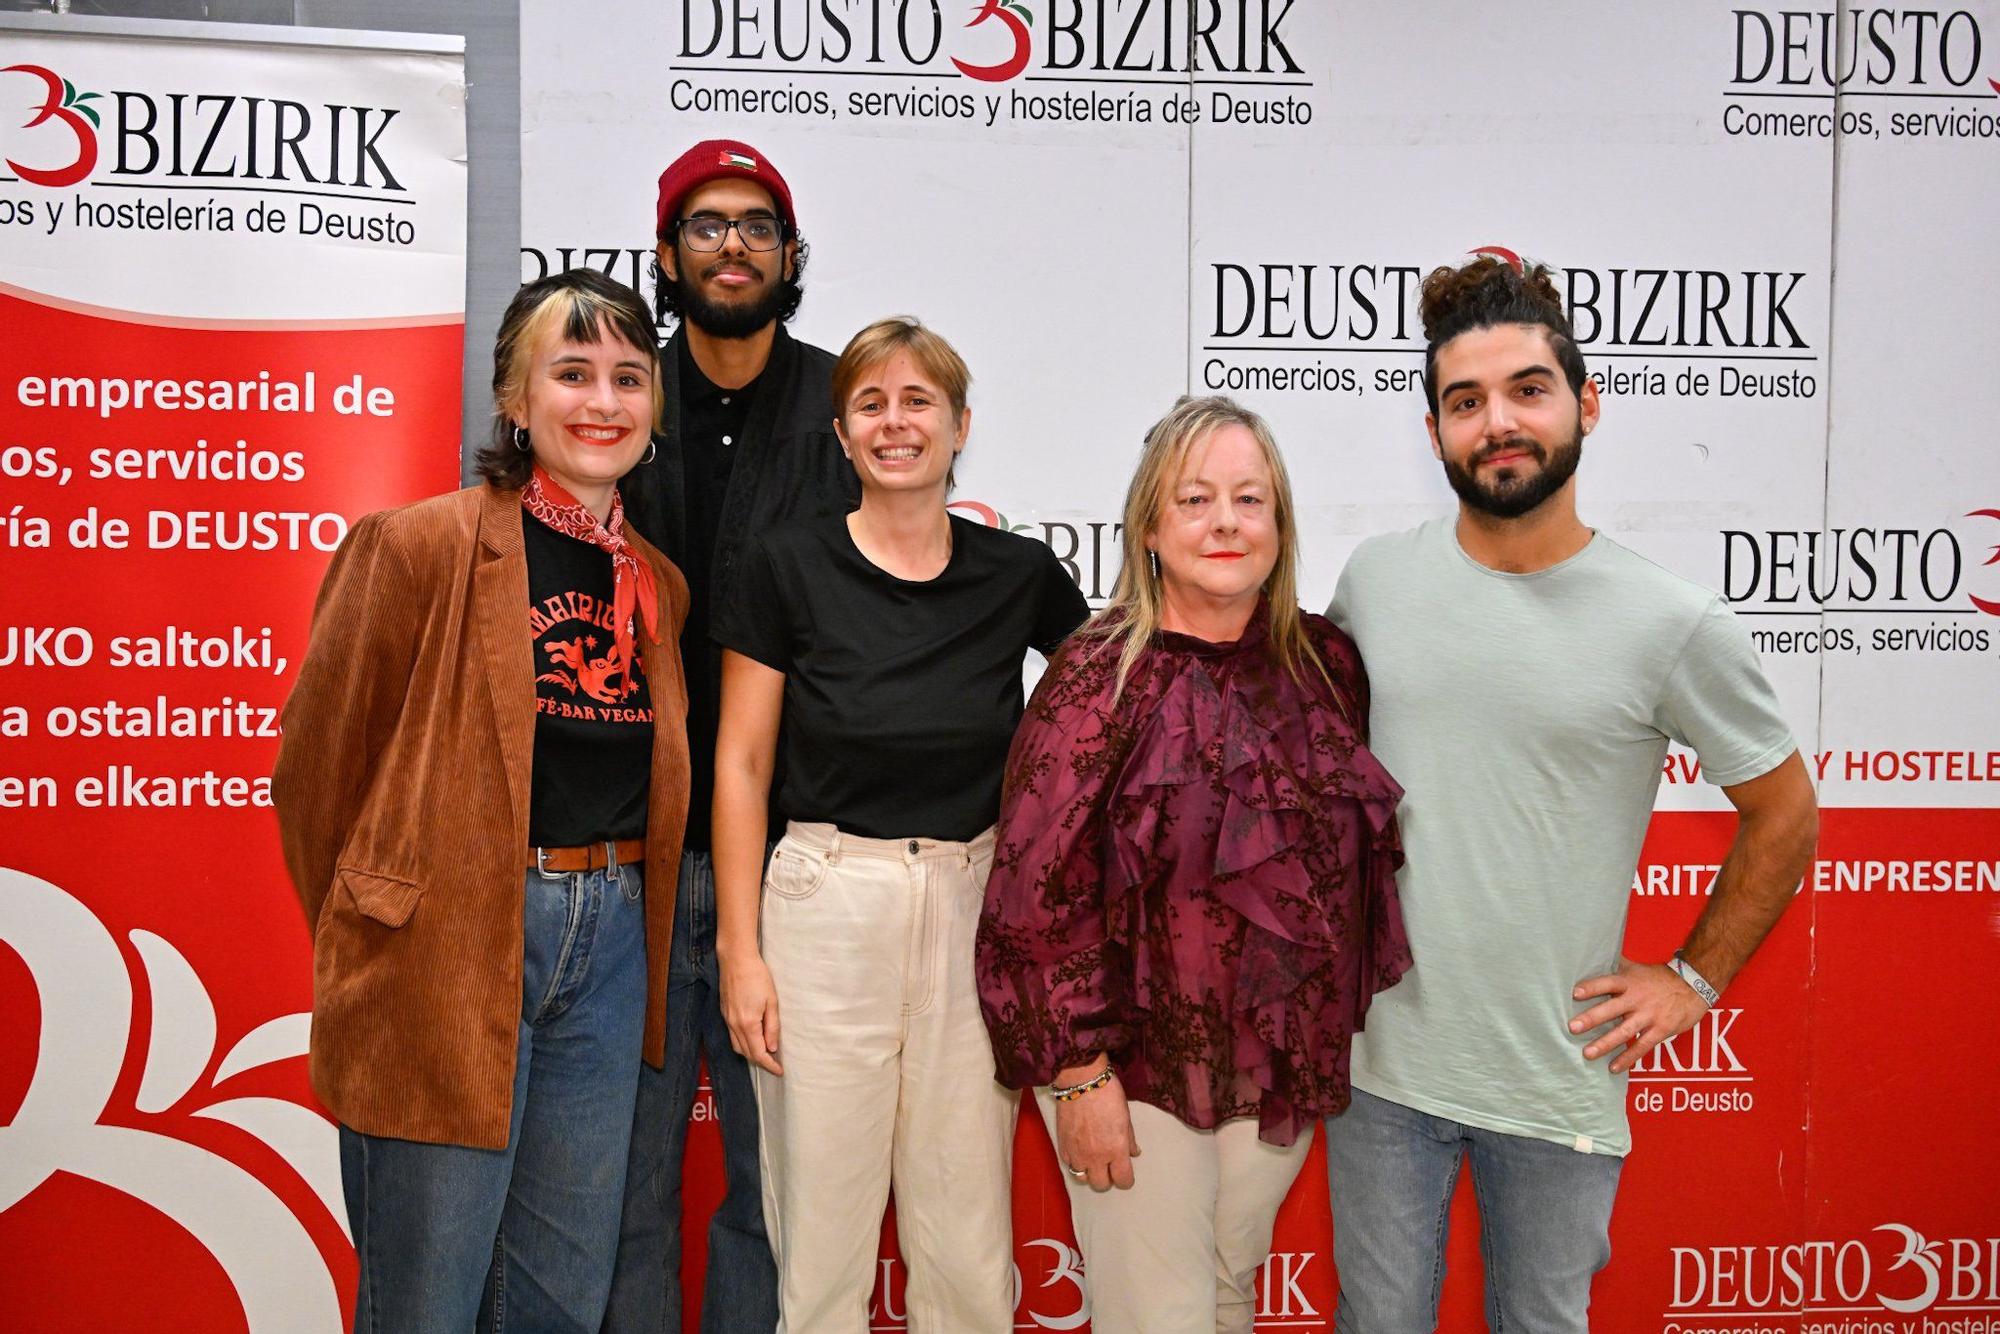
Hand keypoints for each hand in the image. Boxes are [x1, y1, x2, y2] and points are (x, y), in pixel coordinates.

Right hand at [719, 951, 783, 1075]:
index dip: (770, 1065)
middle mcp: (734, 1025)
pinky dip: (742, 1044)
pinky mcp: (724, 1013)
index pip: (759, 1053)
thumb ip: (772, 1027)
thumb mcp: (772, 1002)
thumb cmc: (757, 976)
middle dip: (760, 1062)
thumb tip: (772, 1048)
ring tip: (765, 1054)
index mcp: (748, 1024)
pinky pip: (732, 1036)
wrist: (736, 959)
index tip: (779, 1071)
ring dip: (750, 1054)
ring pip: (737, 1046)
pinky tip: (751, 1039)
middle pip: (746, 1053)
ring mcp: (727, 1019)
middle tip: (775, 1064)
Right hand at [1053, 1069, 1139, 1191]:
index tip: (1125, 1173)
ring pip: (1082, 1178)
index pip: (1123, 1180)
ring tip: (1092, 1161)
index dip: (1126, 1179)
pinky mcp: (1063, 1146)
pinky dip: (1076, 1161)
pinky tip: (1080, 1151)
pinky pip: (1069, 1164)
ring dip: (1089, 1172)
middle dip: (1107, 1178)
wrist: (1081, 1081)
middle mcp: (1096, 1157)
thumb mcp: (1126, 1117)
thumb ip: (1129, 1140)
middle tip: (1109, 1166)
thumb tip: (1133, 1153)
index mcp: (1116, 1150)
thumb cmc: (1108, 1095)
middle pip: (1101, 1185)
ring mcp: (1077, 1153)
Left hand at [1570, 956, 1708, 1073]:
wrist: (1693, 985)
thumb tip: (1596, 954)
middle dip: (1592, 1019)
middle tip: (1573, 1027)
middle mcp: (1637, 998)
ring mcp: (1648, 1016)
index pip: (1607, 983)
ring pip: (1624, 1031)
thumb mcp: (1637, 968)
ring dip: (1605, 1043)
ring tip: (1588, 1053)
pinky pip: (1641, 1046)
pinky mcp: (1660, 1030)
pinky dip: (1627, 1058)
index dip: (1592, 987)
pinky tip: (1614, 1067)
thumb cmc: (1660, 977)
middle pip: (1611, 1009)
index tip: (1575, 993)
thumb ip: (1618, 967)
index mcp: (1629, 982)